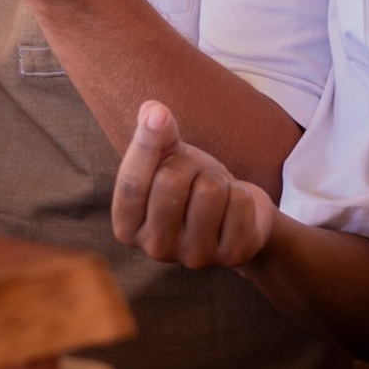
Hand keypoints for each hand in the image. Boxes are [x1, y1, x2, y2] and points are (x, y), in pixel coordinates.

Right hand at [110, 100, 276, 269]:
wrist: (237, 215)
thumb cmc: (192, 184)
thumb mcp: (168, 157)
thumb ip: (155, 134)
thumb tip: (152, 111)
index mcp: (127, 226)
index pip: (131, 184)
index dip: (145, 145)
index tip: (159, 113)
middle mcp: (155, 248)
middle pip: (170, 182)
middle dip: (189, 164)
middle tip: (195, 173)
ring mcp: (194, 257)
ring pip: (209, 190)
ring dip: (218, 178)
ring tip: (215, 190)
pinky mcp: (232, 255)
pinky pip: (239, 203)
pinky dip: (242, 194)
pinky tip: (234, 208)